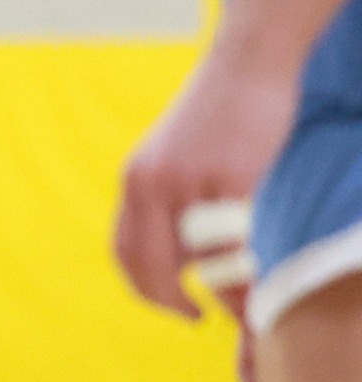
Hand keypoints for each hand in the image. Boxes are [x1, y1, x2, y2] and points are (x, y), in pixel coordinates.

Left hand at [113, 47, 299, 319]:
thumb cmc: (221, 115)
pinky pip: (235, 241)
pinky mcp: (230, 176)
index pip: (124, 249)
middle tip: (195, 318)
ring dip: (218, 294)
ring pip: (197, 260)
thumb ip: (170, 199)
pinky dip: (245, 273)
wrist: (247, 64)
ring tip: (237, 309)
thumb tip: (182, 253)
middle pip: (149, 263)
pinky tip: (257, 283)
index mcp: (135, 179)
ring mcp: (188, 180)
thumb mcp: (176, 157)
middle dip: (169, 301)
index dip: (142, 287)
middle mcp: (150, 181)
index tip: (168, 304)